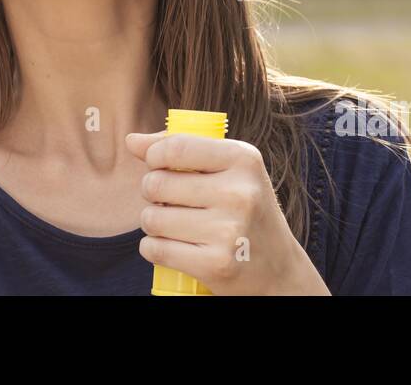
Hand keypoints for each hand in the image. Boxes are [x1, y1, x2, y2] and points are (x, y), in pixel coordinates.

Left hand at [126, 129, 330, 294]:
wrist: (279, 269)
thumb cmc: (246, 210)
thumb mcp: (228, 170)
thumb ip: (181, 149)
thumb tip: (131, 141)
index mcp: (244, 160)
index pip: (176, 147)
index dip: (154, 156)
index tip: (157, 165)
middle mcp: (240, 194)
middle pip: (157, 184)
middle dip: (152, 192)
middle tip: (169, 200)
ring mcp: (229, 232)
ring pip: (152, 219)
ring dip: (152, 222)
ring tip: (172, 224)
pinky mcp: (216, 265)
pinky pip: (156, 249)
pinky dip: (153, 248)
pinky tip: (170, 246)